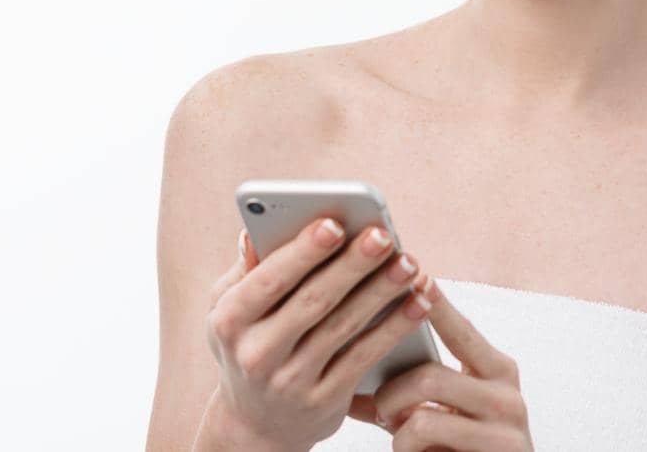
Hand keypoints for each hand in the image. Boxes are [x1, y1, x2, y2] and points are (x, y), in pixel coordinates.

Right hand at [198, 219, 433, 449]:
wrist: (256, 424)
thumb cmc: (247, 344)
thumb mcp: (228, 310)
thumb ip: (246, 270)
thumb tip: (252, 231)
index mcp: (230, 320)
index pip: (269, 280)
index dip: (303, 252)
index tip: (334, 222)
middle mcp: (257, 353)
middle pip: (313, 301)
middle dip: (352, 265)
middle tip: (383, 236)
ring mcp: (291, 381)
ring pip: (344, 327)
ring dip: (381, 292)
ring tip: (409, 263)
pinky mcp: (324, 400)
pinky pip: (365, 356)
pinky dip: (394, 328)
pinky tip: (418, 302)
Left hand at [357, 277, 533, 450]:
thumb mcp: (437, 418)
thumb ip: (404, 395)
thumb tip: (351, 372)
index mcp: (495, 369)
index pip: (459, 328)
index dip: (437, 304)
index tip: (417, 274)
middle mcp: (506, 389)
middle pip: (429, 372)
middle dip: (391, 393)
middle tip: (378, 408)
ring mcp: (506, 422)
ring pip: (423, 408)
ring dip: (397, 427)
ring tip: (399, 437)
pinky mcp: (500, 449)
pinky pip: (427, 436)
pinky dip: (407, 449)